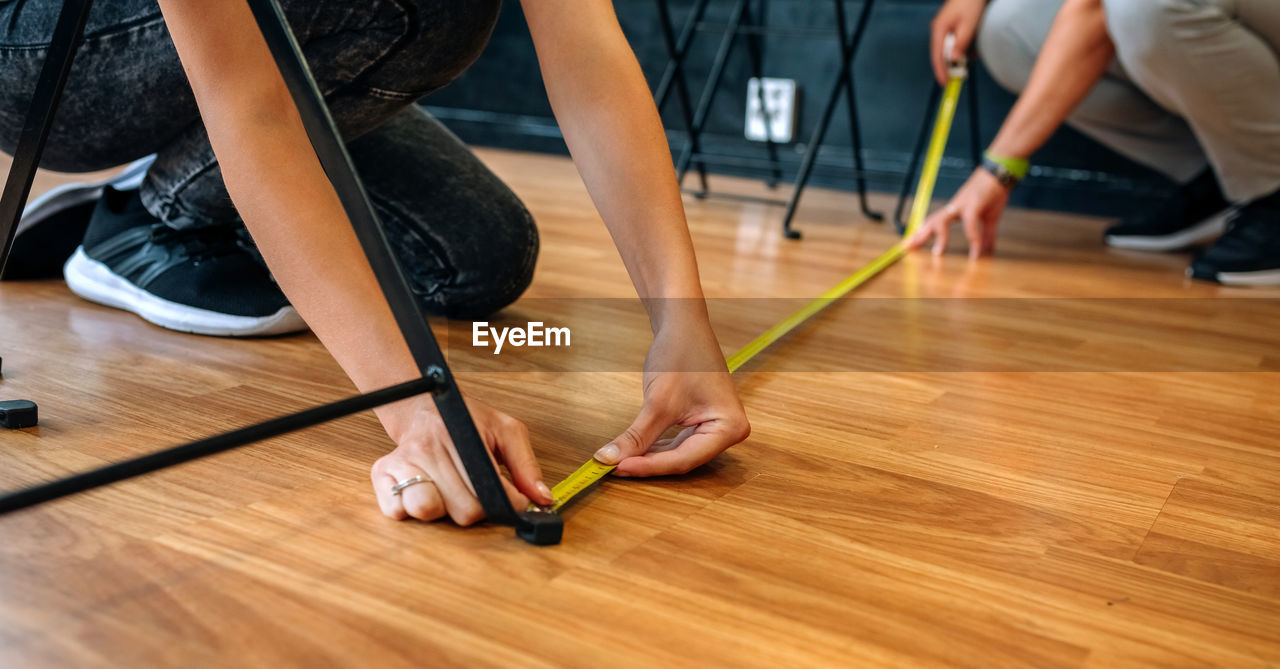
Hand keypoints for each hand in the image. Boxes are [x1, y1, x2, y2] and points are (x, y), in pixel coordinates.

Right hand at [370, 396, 552, 523]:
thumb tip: (542, 498)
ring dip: (444, 510)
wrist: (422, 405)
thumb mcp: (504, 430)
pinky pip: (397, 512)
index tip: (511, 500)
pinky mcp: (382, 475)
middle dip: (478, 508)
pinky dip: (411, 511)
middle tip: (476, 491)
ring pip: (430, 512)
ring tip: (449, 493)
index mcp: (459, 433)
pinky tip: (425, 493)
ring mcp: (402, 461)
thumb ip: (526, 465)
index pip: (492, 489)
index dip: (508, 501)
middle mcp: (427, 447)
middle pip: (464, 509)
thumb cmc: (466, 421)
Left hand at [593, 320, 749, 476]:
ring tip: (619, 460)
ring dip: (648, 456)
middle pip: (682, 458)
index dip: (649, 466)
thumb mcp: (657, 402)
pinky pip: (677, 442)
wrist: (681, 323)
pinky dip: (655, 446)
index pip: (684, 459)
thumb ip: (636, 436)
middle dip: (647, 462)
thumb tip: (609, 460)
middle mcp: (728, 431)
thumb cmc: (681, 353)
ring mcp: (716, 427)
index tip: (618, 468)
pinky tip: (633, 449)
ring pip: (677, 453)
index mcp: (730, 427)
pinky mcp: (702, 421)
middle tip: (613, 466)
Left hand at [906, 167, 1009, 258]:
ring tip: (937, 254)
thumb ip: (986, 237)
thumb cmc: (993, 192)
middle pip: (932, 221)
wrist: (1000, 171)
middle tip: (907, 248)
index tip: (910, 245)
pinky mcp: (974, 204)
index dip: (921, 234)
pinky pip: (969, 223)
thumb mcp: (990, 218)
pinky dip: (972, 238)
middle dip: (919, 236)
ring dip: (939, 237)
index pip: (934, 223)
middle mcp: (954, 208)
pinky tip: (975, 252)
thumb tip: (986, 253)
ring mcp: (962, 205)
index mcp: (955, 211)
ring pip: (943, 220)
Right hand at [930, 0, 985, 84]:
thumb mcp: (968, 25)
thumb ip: (961, 43)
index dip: (940, 71)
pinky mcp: (953, 27)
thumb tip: (953, 60)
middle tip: (961, 75)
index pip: (937, 56)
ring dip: (961, 55)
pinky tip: (973, 49)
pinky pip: (956, 42)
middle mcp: (939, 30)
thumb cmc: (970, 4)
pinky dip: (964, 47)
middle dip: (952, 64)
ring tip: (972, 57)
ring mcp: (946, 28)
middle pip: (942, 54)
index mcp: (939, 30)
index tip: (946, 83)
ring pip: (950, 48)